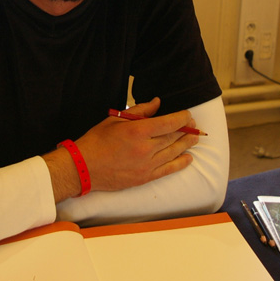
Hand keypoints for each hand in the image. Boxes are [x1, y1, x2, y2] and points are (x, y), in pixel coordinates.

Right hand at [45, 98, 199, 200]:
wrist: (84, 167)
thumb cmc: (97, 141)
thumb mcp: (116, 119)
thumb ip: (140, 110)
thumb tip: (157, 103)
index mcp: (138, 131)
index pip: (169, 122)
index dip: (182, 118)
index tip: (188, 114)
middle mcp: (145, 148)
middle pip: (174, 137)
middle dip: (186, 129)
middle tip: (193, 124)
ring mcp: (147, 165)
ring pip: (174, 152)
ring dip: (187, 144)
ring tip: (195, 138)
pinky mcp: (145, 177)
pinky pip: (168, 170)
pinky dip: (181, 163)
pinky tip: (188, 158)